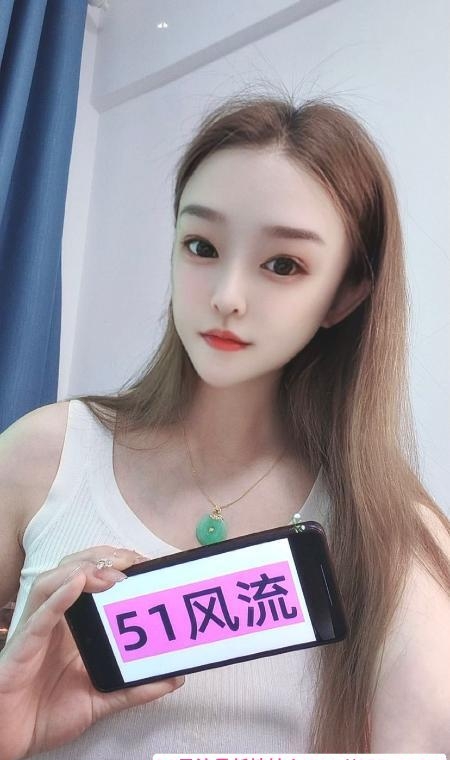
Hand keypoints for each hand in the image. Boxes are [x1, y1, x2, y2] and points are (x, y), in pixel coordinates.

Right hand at [0, 547, 184, 759]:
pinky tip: (76, 585)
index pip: (92, 578)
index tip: (144, 562)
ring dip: (83, 570)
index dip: (115, 564)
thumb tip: (176, 679)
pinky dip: (58, 596)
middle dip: (102, 558)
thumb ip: (136, 688)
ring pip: (52, 581)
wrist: (13, 739)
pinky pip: (39, 615)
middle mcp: (54, 618)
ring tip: (111, 573)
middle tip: (132, 560)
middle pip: (72, 568)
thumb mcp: (102, 699)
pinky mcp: (23, 646)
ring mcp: (37, 629)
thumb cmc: (49, 713)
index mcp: (73, 624)